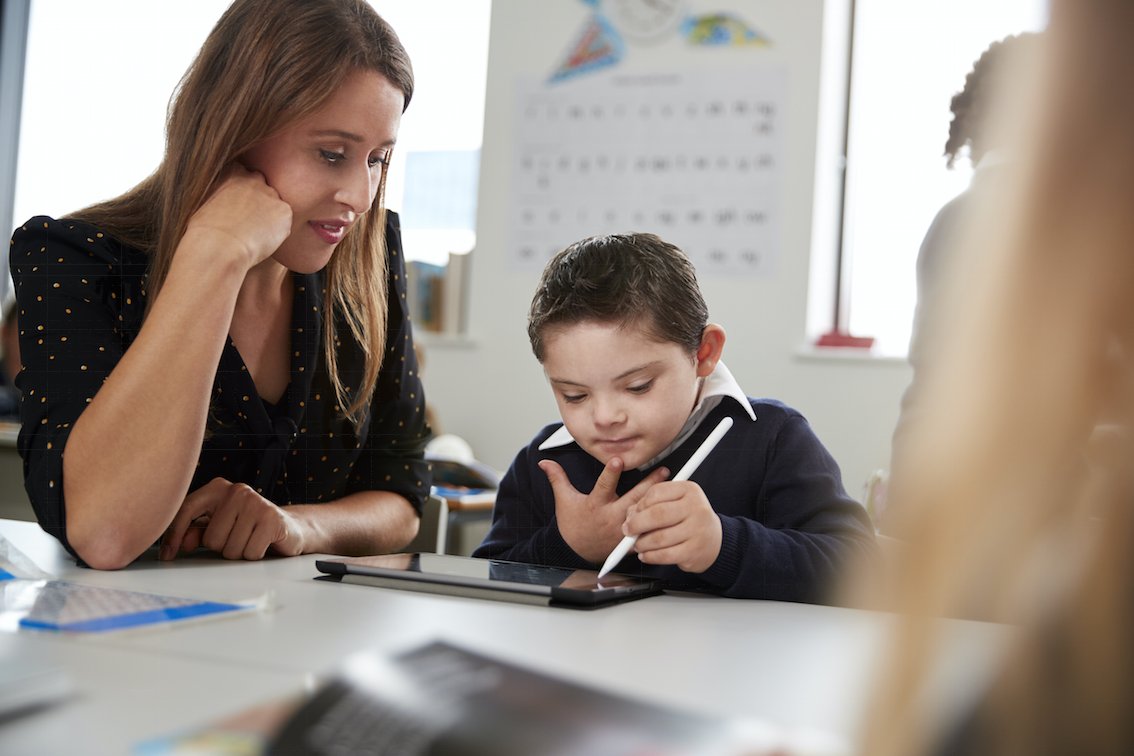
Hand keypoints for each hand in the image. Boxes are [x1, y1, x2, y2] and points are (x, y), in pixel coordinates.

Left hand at [160, 477, 304, 560]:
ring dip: (239, 553)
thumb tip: (181, 542)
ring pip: (230, 549)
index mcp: (218, 488)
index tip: (167, 555)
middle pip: (211, 539)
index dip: (174, 534)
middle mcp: (236, 491)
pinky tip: (262, 544)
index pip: (187, 509)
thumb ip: (196, 532)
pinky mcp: (272, 519)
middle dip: (222, 547)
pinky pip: (250, 553)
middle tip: (237, 538)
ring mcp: (256, 503)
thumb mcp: (218, 527)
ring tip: (249, 540)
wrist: (288, 527)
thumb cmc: (247, 527)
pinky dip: (254, 555)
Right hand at [182, 165, 292, 269]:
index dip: (242, 193)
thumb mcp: (203, 203)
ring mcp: (271, 194)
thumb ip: (218, 196)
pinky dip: (278, 232)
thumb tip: (222, 206)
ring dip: (269, 218)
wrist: (219, 245)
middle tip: (248, 223)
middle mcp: (253, 178)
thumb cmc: (204, 231)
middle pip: (263, 188)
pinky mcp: (284, 210)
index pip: (243, 174)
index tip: (237, 207)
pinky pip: (284, 222)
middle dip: (258, 202)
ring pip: (275, 206)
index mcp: (231, 172)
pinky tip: (263, 241)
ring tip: (254, 236)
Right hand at [538, 458, 668, 562]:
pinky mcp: (631, 539)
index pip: (604, 486)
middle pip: (633, 498)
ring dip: (659, 499)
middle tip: (664, 470)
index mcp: (596, 505)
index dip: (611, 473)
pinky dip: (661, 521)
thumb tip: (544, 462)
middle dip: (649, 484)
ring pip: (645, 513)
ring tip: (673, 486)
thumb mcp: (564, 501)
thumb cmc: (573, 524)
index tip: (619, 460)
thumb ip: (557, 479)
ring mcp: (623, 529)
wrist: (578, 552)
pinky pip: (649, 530)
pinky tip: (673, 511)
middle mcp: (612, 517)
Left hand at [623, 480, 722, 573]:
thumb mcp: (675, 503)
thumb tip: (630, 515)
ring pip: (658, 537)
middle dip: (636, 524)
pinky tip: (646, 554)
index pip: (656, 492)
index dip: (639, 504)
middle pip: (657, 514)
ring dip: (641, 543)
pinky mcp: (694, 550)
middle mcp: (696, 507)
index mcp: (689, 490)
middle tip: (628, 530)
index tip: (633, 513)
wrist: (714, 541)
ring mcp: (697, 530)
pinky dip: (650, 556)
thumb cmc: (689, 520)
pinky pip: (664, 555)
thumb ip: (652, 505)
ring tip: (638, 544)